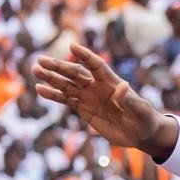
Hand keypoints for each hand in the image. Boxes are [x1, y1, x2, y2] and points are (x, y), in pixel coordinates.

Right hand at [33, 44, 172, 156]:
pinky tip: (40, 89)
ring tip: (35, 70)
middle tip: (41, 60)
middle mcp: (97, 86)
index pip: (96, 65)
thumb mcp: (141, 110)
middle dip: (59, 67)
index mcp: (112, 82)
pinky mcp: (83, 109)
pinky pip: (65, 100)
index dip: (85, 56)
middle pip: (75, 73)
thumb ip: (130, 99)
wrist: (140, 133)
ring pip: (66, 85)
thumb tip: (123, 86)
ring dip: (51, 78)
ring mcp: (89, 96)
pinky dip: (53, 95)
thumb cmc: (145, 118)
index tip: (72, 47)